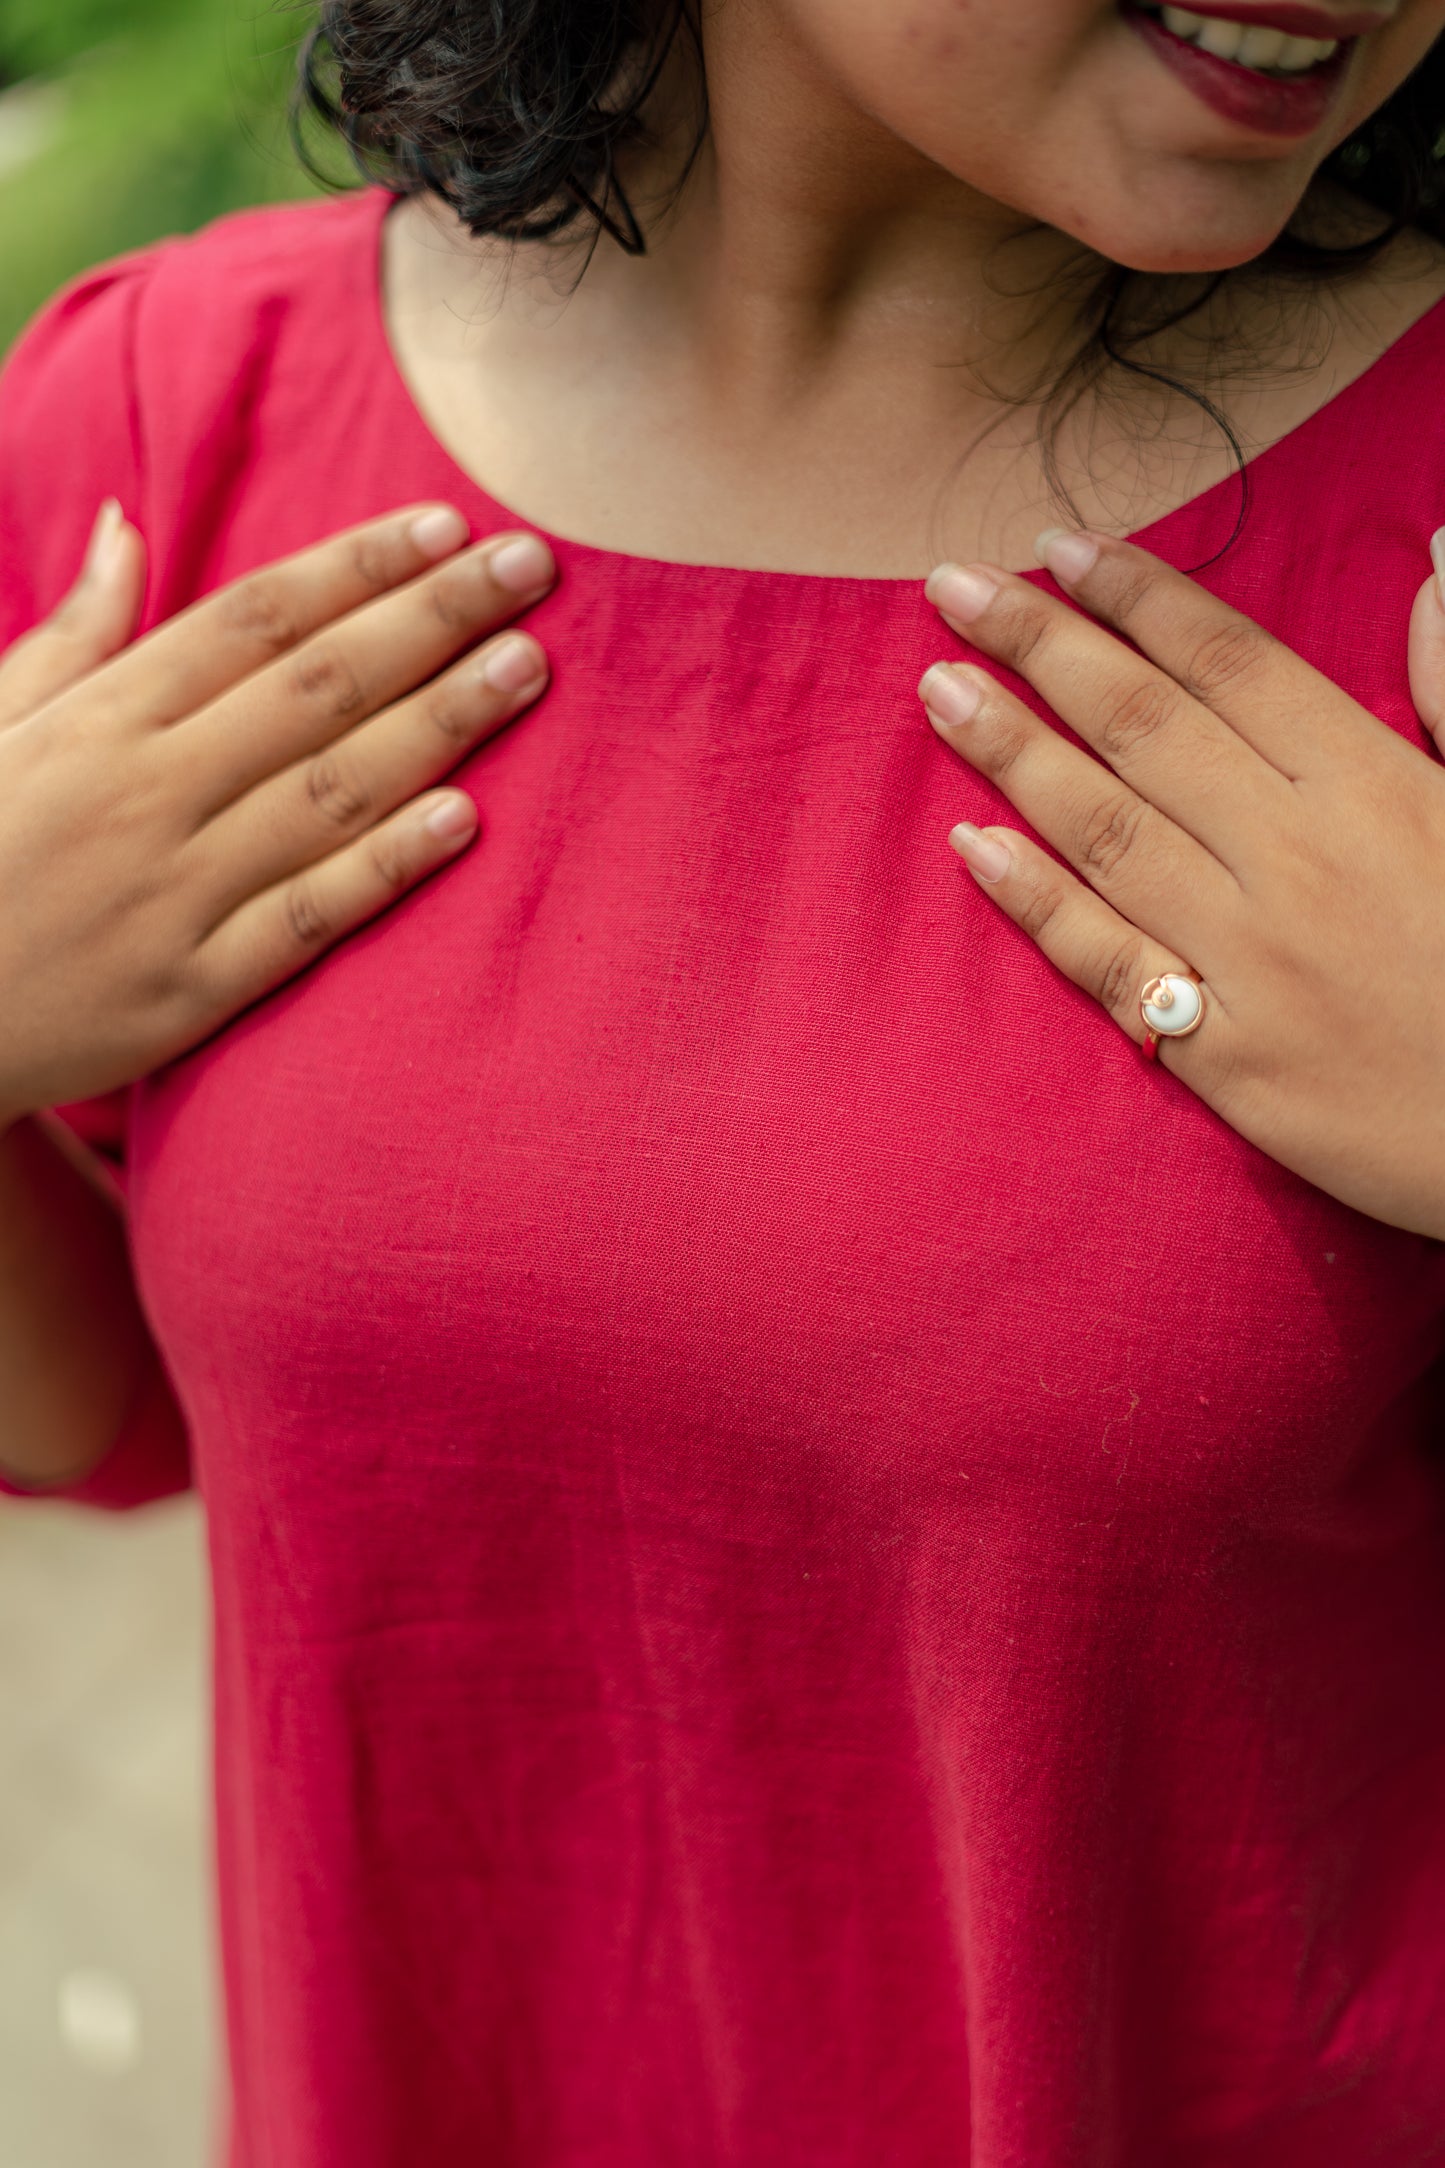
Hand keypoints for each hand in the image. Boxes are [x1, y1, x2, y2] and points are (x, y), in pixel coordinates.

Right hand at [0, 500, 554, 1128]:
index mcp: (100, 718)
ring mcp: (171, 892)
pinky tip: (464, 818)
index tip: (445, 524)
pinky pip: (305, 917)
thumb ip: (74, 633)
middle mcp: (144, 792)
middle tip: (532, 567)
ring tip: (528, 669)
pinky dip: (384, 866)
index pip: (254, 618)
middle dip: (431, 619)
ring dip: (439, 724)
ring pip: (329, 790)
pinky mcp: (190, 989)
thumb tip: (127, 522)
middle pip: (315, 686)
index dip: (357, 566)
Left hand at [917, 530, 1444, 1238]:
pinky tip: (969, 847)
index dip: (1135, 597)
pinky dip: (1033, 901)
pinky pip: (1105, 962)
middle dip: (1040, 646)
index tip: (1059, 547)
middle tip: (952, 586)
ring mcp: (1249, 961)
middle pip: (1142, 726)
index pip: (1227, 662)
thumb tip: (1437, 552)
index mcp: (1375, 786)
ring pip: (1105, 829)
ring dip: (1012, 751)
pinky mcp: (1222, 1057)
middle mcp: (1295, 859)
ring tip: (939, 690)